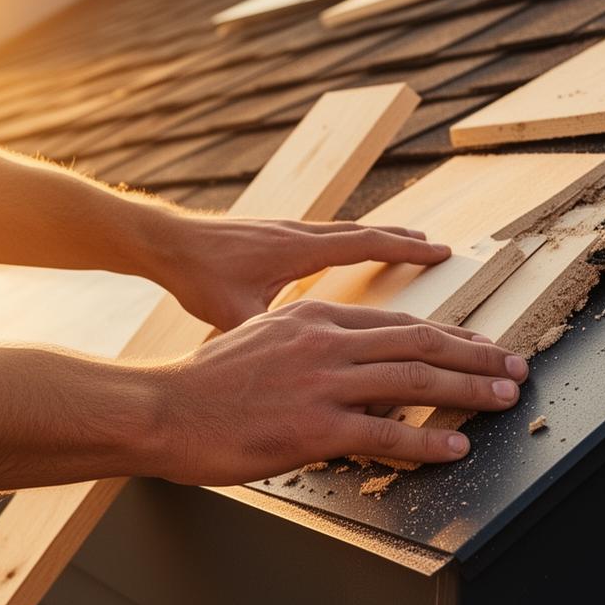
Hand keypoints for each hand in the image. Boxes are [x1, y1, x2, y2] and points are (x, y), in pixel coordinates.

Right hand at [149, 300, 527, 485]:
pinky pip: (387, 433)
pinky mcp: (316, 426)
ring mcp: (324, 382)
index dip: (449, 335)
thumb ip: (307, 345)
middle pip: (421, 341)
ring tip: (505, 398)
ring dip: (470, 390)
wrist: (162, 408)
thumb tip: (344, 367)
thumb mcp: (261, 340)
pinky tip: (456, 446)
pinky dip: (428, 440)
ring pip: (416, 379)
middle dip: (477, 355)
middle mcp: (327, 340)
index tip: (480, 346)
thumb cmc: (205, 385)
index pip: (399, 321)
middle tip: (515, 366)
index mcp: (316, 317)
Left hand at [153, 214, 452, 330]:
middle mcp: (300, 234)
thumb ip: (274, 338)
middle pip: (366, 234)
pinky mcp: (275, 237)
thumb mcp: (236, 313)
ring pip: (347, 232)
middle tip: (440, 250)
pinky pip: (326, 236)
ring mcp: (288, 233)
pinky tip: (352, 254)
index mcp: (299, 250)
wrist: (164, 243)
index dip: (405, 251)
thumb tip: (301, 372)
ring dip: (381, 239)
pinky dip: (350, 242)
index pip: (365, 244)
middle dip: (406, 243)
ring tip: (410, 245)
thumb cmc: (197, 276)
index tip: (440, 253)